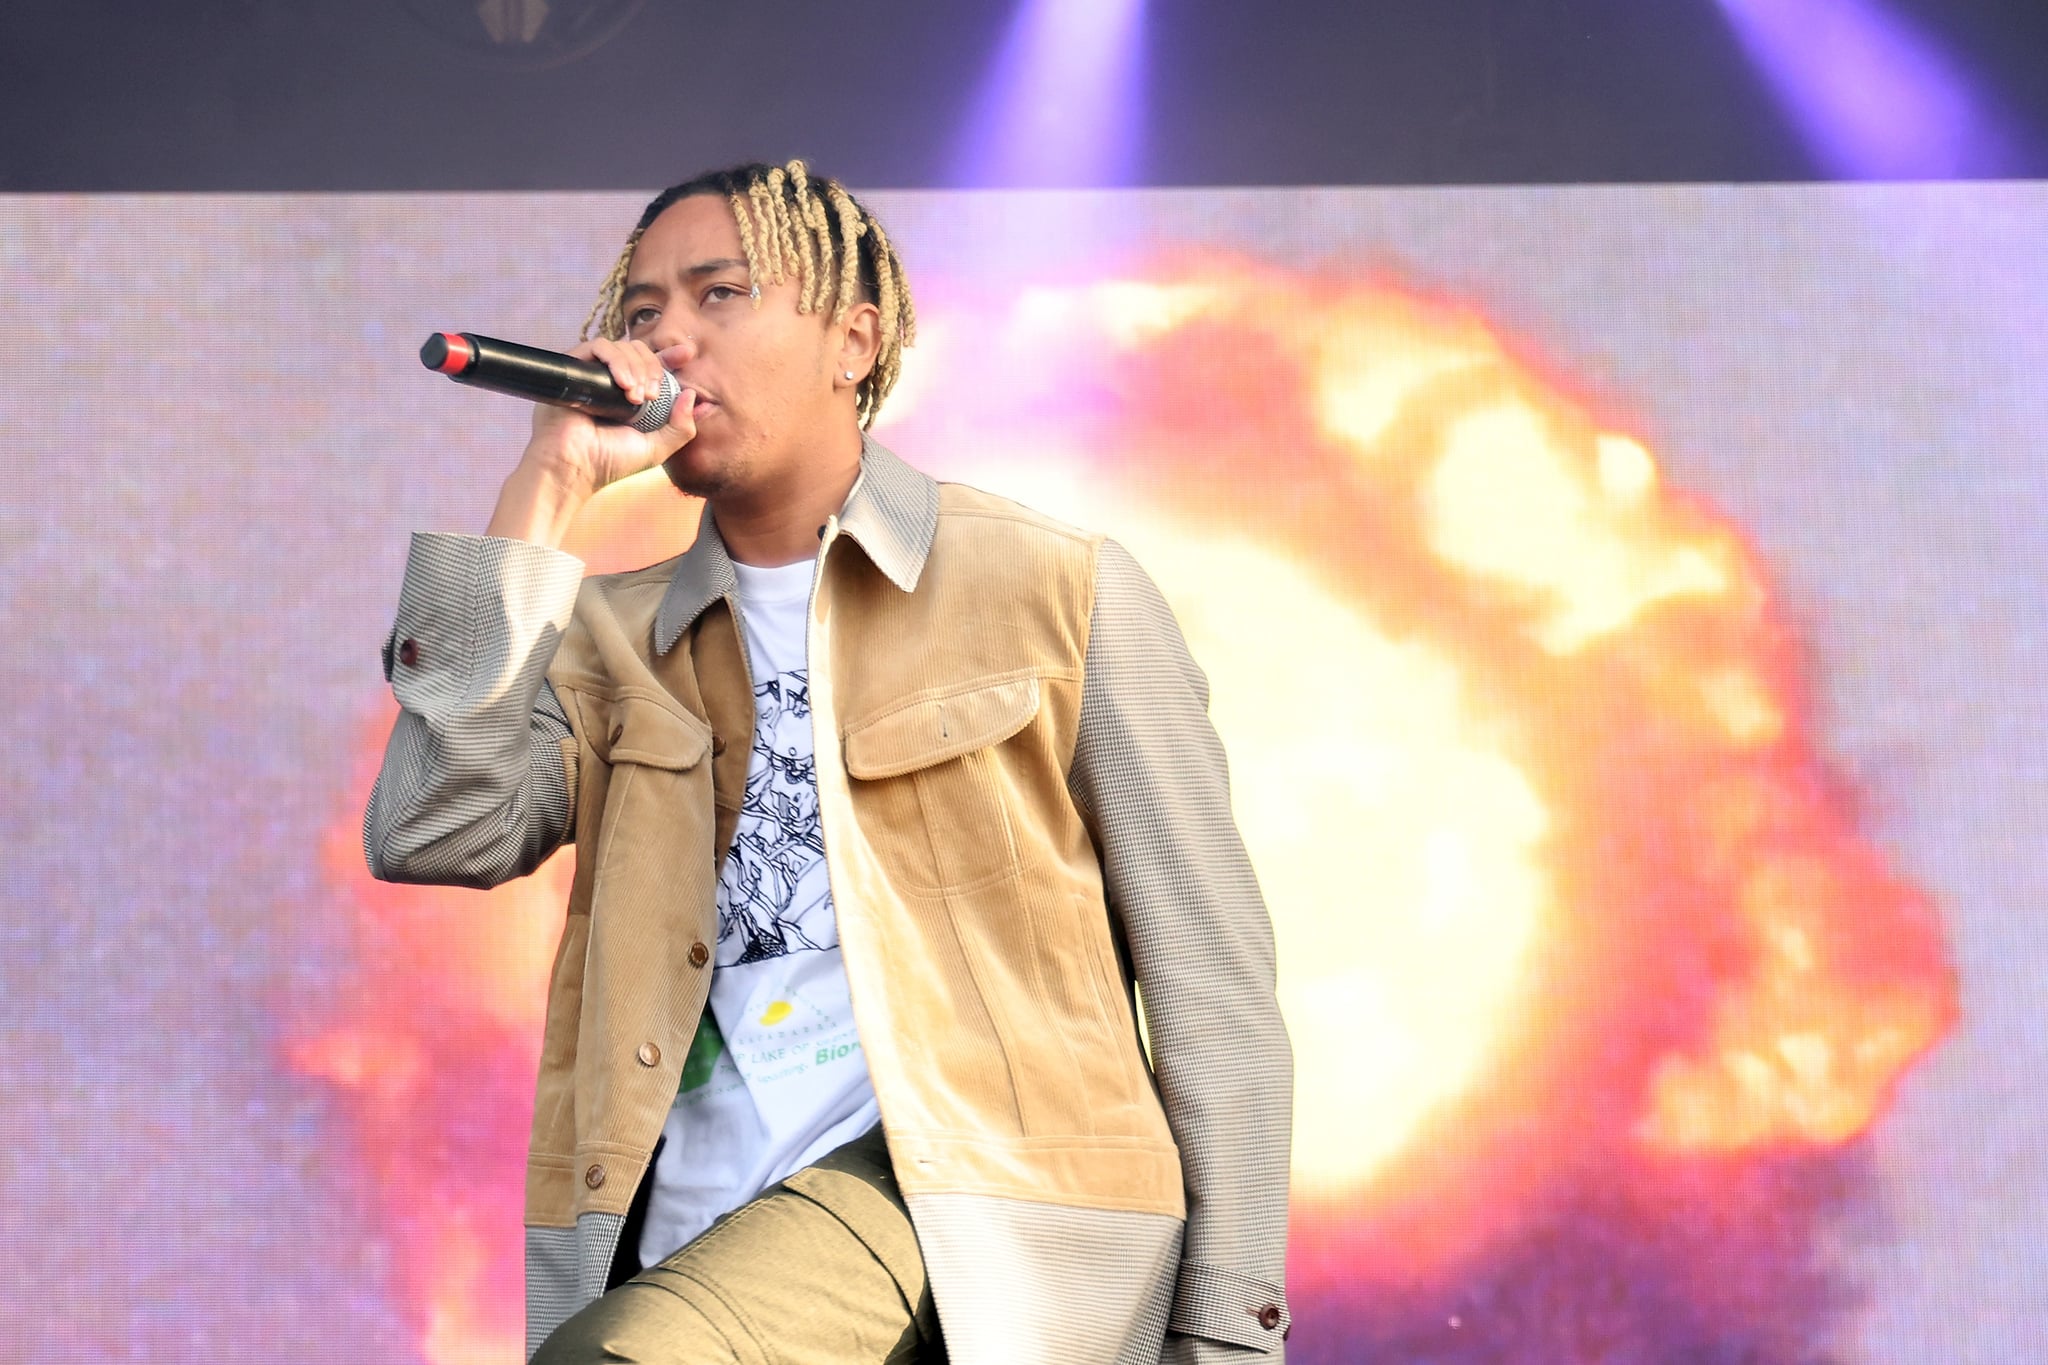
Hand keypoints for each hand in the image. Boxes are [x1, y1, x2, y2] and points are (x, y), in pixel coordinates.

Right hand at [485, 337, 696, 546]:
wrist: (574, 467)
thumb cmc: (610, 462)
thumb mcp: (657, 449)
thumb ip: (681, 427)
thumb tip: (692, 394)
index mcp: (630, 396)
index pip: (651, 365)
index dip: (670, 355)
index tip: (687, 353)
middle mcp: (610, 381)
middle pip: (639, 351)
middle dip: (653, 368)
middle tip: (652, 396)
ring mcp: (592, 373)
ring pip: (622, 347)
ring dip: (636, 368)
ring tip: (636, 397)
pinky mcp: (574, 367)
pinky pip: (599, 347)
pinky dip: (616, 361)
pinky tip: (623, 386)